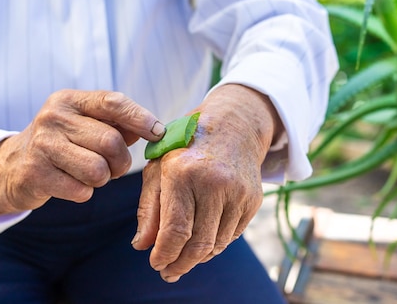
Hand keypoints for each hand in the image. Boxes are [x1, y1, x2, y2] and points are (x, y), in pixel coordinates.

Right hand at [0, 89, 165, 216]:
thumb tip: (154, 131)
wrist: (13, 166)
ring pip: (98, 170)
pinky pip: (81, 190)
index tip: (158, 132)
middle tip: (115, 167)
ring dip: (103, 179)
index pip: (113, 102)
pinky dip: (84, 192)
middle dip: (121, 161)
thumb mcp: (86, 124)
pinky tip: (72, 184)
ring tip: (92, 174)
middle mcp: (54, 117)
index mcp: (71, 100)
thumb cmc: (65, 143)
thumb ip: (119, 124)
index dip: (140, 118)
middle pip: (110, 142)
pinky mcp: (34, 173)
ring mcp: (41, 145)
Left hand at [132, 84, 282, 282]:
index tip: (155, 263)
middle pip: (198, 244)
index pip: (175, 230)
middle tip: (168, 272)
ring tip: (184, 258)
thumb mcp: (159, 167)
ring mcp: (238, 192)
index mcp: (183, 173)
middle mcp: (214, 183)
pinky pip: (233, 235)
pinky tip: (204, 241)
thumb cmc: (188, 146)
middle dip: (180, 264)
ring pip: (217, 244)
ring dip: (198, 258)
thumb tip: (142, 245)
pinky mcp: (254, 199)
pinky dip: (216, 244)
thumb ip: (148, 208)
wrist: (234, 125)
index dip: (164, 254)